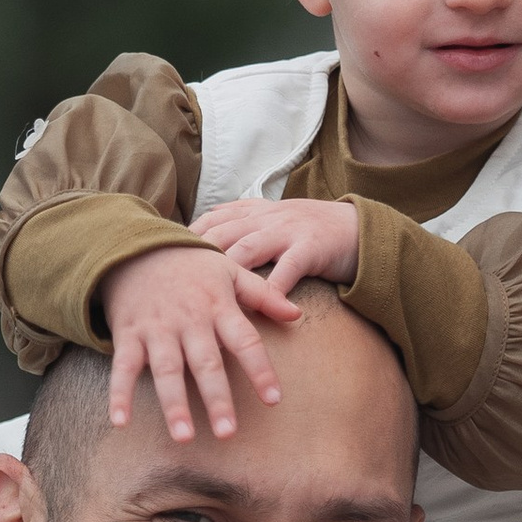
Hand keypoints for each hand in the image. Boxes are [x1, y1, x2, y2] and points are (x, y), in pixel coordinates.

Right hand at [97, 243, 300, 443]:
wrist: (136, 247)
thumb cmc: (191, 266)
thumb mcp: (229, 271)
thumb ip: (263, 295)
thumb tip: (296, 314)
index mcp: (218, 306)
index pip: (245, 340)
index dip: (260, 370)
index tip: (274, 400)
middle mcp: (189, 320)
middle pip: (206, 363)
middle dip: (216, 398)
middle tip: (227, 433)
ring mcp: (157, 329)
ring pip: (167, 370)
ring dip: (174, 404)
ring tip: (184, 436)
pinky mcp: (128, 335)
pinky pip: (123, 368)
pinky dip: (119, 394)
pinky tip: (121, 422)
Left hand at [187, 197, 360, 299]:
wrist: (359, 228)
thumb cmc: (312, 232)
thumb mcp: (274, 220)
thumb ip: (243, 222)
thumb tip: (207, 226)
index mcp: (255, 211)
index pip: (211, 220)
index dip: (186, 238)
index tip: (162, 258)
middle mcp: (266, 217)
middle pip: (220, 233)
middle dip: (194, 256)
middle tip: (170, 282)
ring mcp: (287, 231)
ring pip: (247, 249)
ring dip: (224, 273)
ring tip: (202, 296)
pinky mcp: (310, 248)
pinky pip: (286, 270)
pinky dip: (271, 291)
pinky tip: (257, 309)